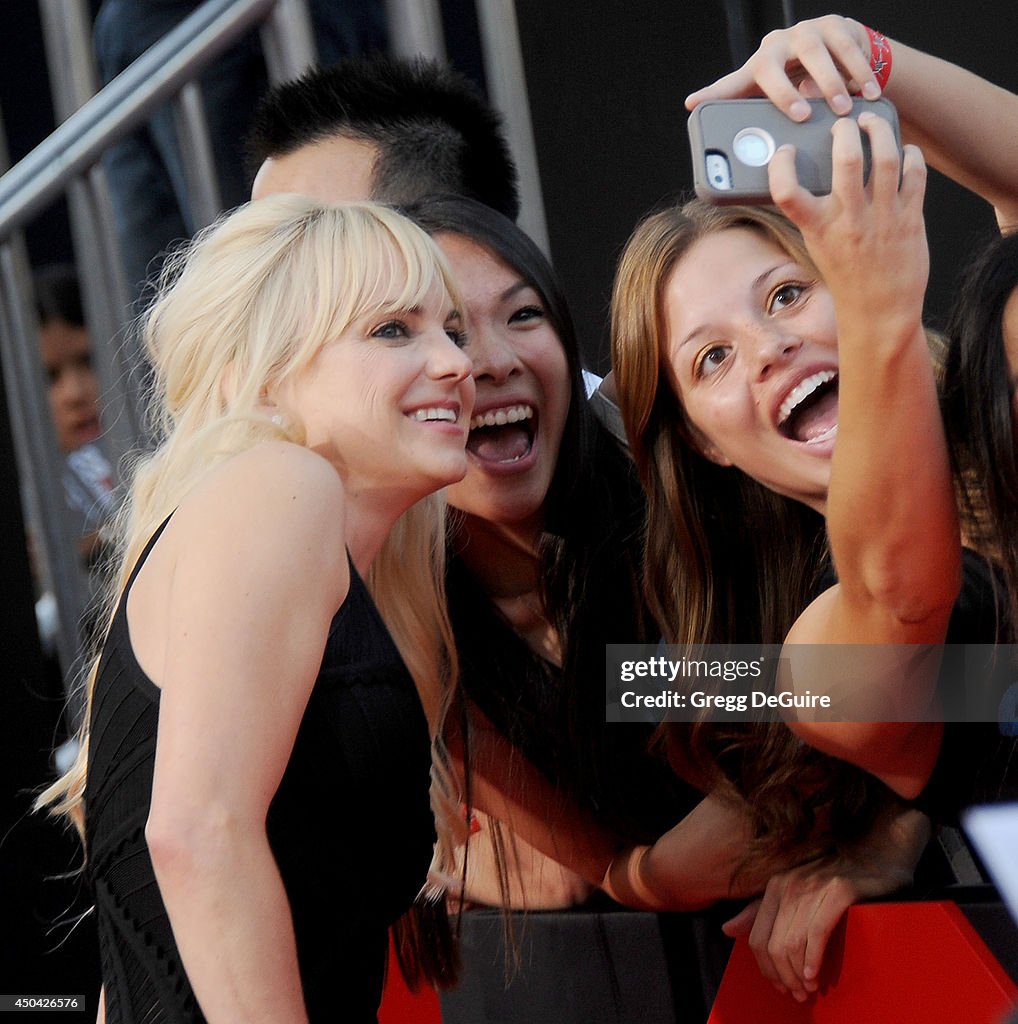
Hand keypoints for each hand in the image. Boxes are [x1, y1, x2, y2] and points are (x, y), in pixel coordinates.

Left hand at [685, 15, 878, 121]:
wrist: (836, 51)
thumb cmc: (801, 83)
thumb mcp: (779, 101)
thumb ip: (764, 121)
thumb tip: (752, 164)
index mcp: (757, 67)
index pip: (732, 82)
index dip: (713, 93)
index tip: (692, 104)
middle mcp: (777, 45)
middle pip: (774, 66)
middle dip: (786, 92)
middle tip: (802, 115)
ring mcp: (806, 31)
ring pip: (815, 53)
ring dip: (831, 83)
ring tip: (843, 110)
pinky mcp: (835, 24)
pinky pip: (847, 48)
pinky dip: (859, 73)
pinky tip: (869, 93)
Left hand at [722, 807, 929, 1001]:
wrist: (875, 852)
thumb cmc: (835, 875)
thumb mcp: (793, 891)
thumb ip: (759, 911)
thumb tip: (726, 930)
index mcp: (774, 886)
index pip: (758, 938)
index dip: (767, 969)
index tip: (781, 988)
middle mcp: (789, 885)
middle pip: (775, 946)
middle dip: (784, 978)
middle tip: (797, 996)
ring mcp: (814, 886)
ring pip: (794, 943)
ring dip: (799, 975)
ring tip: (808, 990)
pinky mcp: (840, 890)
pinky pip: (818, 932)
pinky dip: (814, 958)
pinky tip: (815, 975)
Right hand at [768, 112, 927, 331]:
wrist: (879, 311)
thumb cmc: (847, 276)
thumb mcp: (818, 245)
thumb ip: (816, 212)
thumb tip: (816, 172)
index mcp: (818, 229)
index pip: (786, 191)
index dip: (781, 164)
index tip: (785, 151)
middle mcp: (849, 221)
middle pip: (846, 158)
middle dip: (844, 129)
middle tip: (843, 124)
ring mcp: (883, 218)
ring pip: (886, 157)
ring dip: (879, 130)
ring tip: (872, 123)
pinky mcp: (911, 218)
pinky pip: (915, 172)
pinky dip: (910, 153)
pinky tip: (903, 150)